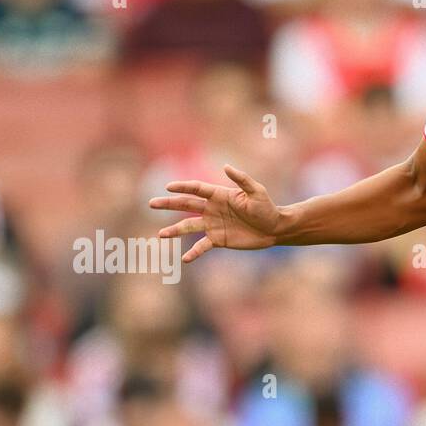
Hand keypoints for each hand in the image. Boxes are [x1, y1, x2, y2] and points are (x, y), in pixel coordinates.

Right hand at [148, 165, 281, 263]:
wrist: (274, 229)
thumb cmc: (267, 208)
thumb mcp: (256, 192)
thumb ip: (242, 179)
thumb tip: (225, 166)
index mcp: (219, 195)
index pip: (196, 189)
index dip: (182, 187)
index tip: (168, 187)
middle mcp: (212, 209)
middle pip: (186, 205)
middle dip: (168, 204)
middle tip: (151, 203)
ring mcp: (213, 225)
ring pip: (189, 226)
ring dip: (174, 230)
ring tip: (161, 235)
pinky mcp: (218, 240)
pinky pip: (202, 246)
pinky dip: (193, 252)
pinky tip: (184, 259)